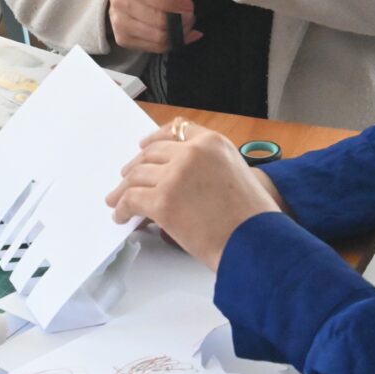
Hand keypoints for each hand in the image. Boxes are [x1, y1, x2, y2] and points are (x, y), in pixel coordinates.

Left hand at [106, 119, 282, 270]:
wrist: (257, 243)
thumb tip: (180, 180)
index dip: (156, 139)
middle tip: (127, 177)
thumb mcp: (237, 174)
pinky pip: (132, 199)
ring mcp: (175, 175)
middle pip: (152, 153)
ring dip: (124, 189)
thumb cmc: (254, 219)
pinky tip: (122, 216)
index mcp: (212, 143)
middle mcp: (192, 153)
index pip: (176, 130)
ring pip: (137, 175)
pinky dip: (122, 208)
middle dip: (136, 166)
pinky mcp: (162, 200)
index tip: (145, 146)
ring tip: (117, 201)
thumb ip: (208, 167)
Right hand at [108, 0, 201, 52]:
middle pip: (155, 19)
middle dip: (181, 20)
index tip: (189, 5)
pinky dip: (172, 44)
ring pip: (157, 37)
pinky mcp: (123, 38)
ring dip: (179, 34)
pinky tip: (182, 36)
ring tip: (188, 25)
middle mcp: (120, 0)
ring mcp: (119, 22)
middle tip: (192, 16)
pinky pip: (154, 48)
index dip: (170, 1)